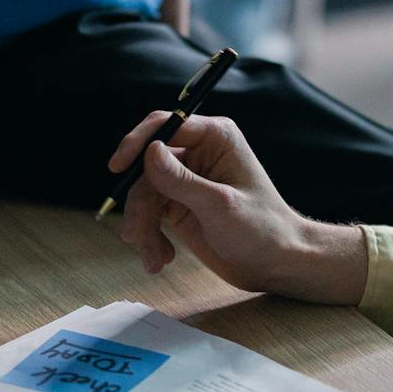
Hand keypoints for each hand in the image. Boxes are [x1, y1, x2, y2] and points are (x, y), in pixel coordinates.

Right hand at [106, 113, 366, 304]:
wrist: (275, 265)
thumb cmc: (262, 230)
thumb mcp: (220, 206)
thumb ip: (182, 180)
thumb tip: (148, 152)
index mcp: (215, 137)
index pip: (164, 126)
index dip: (137, 144)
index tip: (117, 169)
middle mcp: (198, 152)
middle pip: (146, 166)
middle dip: (139, 203)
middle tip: (135, 236)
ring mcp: (186, 179)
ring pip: (143, 193)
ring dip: (142, 227)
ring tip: (155, 260)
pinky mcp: (178, 205)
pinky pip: (148, 213)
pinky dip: (148, 237)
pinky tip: (161, 259)